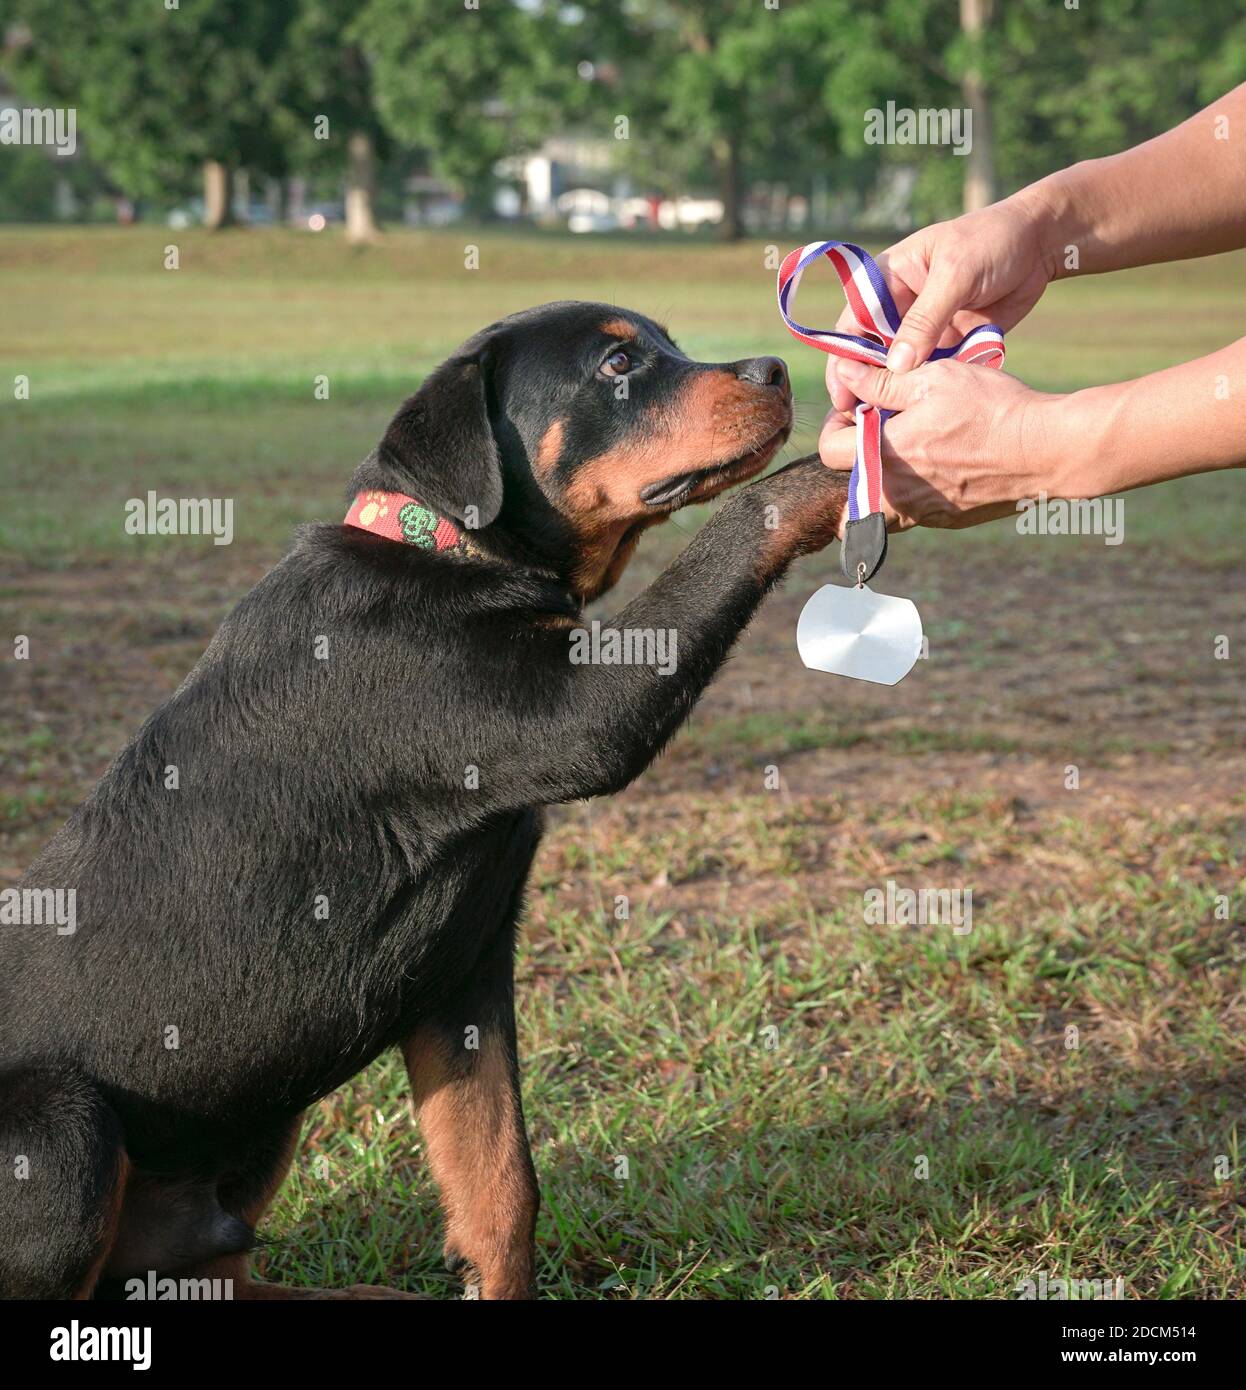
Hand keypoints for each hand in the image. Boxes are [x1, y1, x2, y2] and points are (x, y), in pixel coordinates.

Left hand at [818, 357, 1065, 533]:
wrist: (1047, 449)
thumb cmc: (992, 409)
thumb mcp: (933, 380)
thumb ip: (881, 382)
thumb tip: (844, 373)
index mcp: (885, 457)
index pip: (829, 452)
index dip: (836, 426)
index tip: (855, 410)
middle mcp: (897, 495)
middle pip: (847, 487)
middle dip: (854, 459)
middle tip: (878, 431)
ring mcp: (921, 514)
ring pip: (877, 506)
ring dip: (879, 481)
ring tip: (906, 449)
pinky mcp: (945, 521)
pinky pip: (911, 512)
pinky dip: (912, 491)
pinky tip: (939, 461)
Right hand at [826, 191, 1057, 419]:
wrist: (1041, 244)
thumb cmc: (993, 241)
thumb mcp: (956, 274)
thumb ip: (926, 320)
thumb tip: (896, 367)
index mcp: (888, 280)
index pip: (853, 324)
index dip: (844, 360)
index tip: (843, 394)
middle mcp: (899, 307)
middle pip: (870, 353)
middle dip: (864, 385)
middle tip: (857, 421)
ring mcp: (923, 328)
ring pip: (898, 368)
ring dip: (891, 394)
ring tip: (881, 426)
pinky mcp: (948, 344)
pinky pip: (929, 372)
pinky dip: (922, 392)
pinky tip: (914, 417)